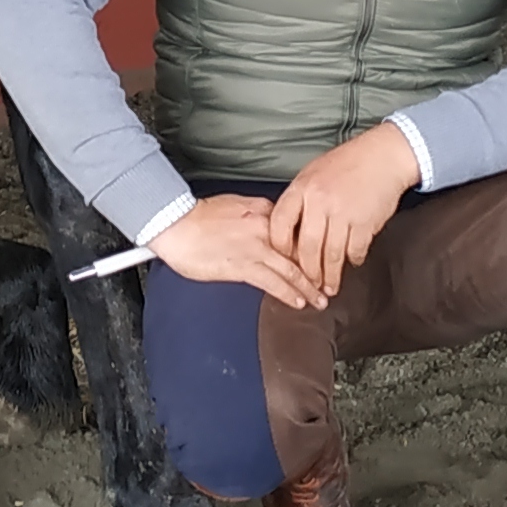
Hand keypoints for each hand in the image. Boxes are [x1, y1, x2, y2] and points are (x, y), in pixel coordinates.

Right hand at [148, 194, 321, 310]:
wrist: (176, 223)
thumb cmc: (200, 216)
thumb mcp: (237, 204)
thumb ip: (258, 214)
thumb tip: (271, 224)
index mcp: (265, 212)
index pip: (297, 232)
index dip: (311, 248)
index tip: (321, 259)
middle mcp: (266, 230)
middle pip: (300, 253)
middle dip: (318, 272)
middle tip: (330, 285)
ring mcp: (256, 249)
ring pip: (292, 271)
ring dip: (309, 288)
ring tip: (320, 300)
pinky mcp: (244, 266)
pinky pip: (274, 282)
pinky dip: (289, 293)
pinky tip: (298, 302)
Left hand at [273, 123, 420, 296]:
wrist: (383, 156)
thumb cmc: (347, 164)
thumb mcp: (313, 174)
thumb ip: (300, 201)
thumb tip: (289, 233)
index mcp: (302, 188)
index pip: (279, 224)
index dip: (279, 247)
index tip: (283, 261)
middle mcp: (319, 201)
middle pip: (307, 247)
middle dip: (308, 272)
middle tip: (309, 285)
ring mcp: (343, 213)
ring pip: (331, 254)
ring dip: (330, 275)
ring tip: (329, 287)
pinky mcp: (365, 222)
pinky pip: (355, 250)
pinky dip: (353, 260)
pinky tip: (352, 263)